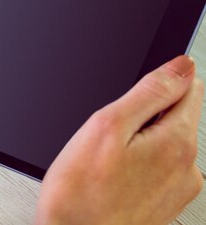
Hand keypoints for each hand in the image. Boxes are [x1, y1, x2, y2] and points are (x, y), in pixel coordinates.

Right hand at [34, 55, 203, 224]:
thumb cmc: (80, 193)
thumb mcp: (107, 126)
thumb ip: (150, 92)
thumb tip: (181, 67)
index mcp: (177, 143)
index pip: (190, 88)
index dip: (159, 82)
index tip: (133, 97)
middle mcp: (188, 169)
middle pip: (177, 116)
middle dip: (145, 114)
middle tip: (110, 134)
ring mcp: (179, 190)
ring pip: (165, 142)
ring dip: (140, 141)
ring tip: (107, 160)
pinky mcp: (165, 204)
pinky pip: (158, 168)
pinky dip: (138, 165)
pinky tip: (113, 176)